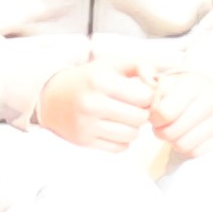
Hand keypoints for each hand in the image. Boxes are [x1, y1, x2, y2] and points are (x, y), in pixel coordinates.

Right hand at [36, 58, 159, 152]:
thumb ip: (141, 64)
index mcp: (100, 80)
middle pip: (140, 118)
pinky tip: (112, 128)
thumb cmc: (89, 79)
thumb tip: (161, 78)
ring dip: (132, 128)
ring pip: (132, 135)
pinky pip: (119, 147)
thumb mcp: (112, 63)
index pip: (144, 97)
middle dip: (141, 113)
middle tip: (132, 107)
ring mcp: (86, 124)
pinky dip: (121, 140)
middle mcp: (92, 103)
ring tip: (122, 117)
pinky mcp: (84, 141)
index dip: (147, 96)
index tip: (140, 94)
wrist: (51, 97)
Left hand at [143, 65, 212, 164]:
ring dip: (174, 142)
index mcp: (193, 84)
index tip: (156, 115)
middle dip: (161, 132)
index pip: (163, 113)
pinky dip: (189, 149)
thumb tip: (143, 73)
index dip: (154, 118)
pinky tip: (189, 137)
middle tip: (163, 126)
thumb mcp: (167, 81)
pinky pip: (197, 153)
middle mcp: (212, 100)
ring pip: (183, 145)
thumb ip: (148, 74)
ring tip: (176, 131)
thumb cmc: (183, 92)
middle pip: (171, 133)